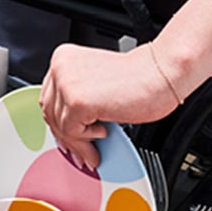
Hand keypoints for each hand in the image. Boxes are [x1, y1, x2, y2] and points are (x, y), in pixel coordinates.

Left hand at [39, 43, 180, 167]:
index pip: (50, 98)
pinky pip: (72, 132)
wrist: (161, 73)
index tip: (70, 137)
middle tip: (83, 152)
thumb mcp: (97, 84)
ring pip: (60, 126)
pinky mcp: (77, 100)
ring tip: (95, 149)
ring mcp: (67, 83)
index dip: (60, 122)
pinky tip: (103, 133)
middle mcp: (61, 67)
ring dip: (79, 143)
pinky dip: (87, 140)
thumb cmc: (139, 78)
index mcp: (64, 59)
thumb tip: (68, 128)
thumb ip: (79, 98)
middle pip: (50, 113)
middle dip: (67, 137)